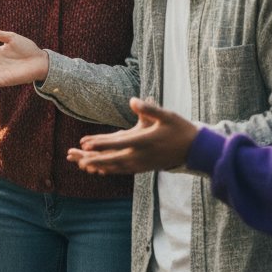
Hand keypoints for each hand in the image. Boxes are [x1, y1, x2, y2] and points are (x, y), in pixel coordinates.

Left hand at [67, 98, 198, 174]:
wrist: (196, 150)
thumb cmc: (180, 129)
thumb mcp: (167, 115)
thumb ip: (149, 108)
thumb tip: (132, 100)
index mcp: (144, 141)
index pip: (118, 143)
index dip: (101, 143)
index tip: (85, 143)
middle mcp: (141, 155)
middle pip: (112, 159)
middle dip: (93, 159)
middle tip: (75, 158)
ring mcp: (142, 164)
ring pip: (115, 167)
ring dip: (97, 165)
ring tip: (80, 164)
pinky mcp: (143, 168)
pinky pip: (122, 170)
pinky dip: (109, 170)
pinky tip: (97, 170)